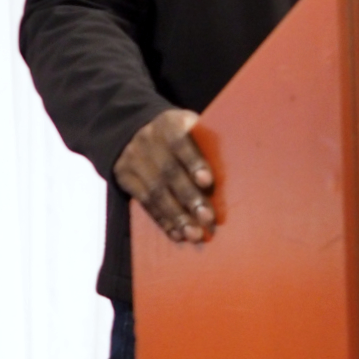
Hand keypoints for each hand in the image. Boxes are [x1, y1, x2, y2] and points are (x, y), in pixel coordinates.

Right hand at [114, 109, 215, 242]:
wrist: (134, 127)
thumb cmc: (180, 131)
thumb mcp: (191, 125)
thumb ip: (206, 142)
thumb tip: (235, 171)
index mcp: (169, 123)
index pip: (181, 142)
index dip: (194, 162)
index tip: (207, 182)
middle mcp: (147, 140)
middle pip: (169, 173)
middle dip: (189, 198)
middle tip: (208, 219)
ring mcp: (133, 159)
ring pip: (155, 192)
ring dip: (177, 217)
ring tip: (195, 235)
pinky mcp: (124, 177)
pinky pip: (143, 203)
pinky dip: (162, 220)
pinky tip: (177, 234)